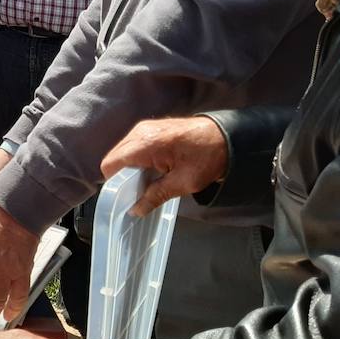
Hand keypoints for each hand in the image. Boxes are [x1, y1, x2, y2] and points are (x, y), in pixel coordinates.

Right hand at [101, 115, 228, 216]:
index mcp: (145, 144)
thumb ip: (155, 196)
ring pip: (123, 151)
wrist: (228, 137)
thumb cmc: (208, 158)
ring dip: (130, 167)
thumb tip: (136, 210)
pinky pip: (133, 145)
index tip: (128, 195)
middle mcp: (140, 132)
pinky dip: (137, 159)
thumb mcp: (183, 183)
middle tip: (141, 190)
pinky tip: (154, 168)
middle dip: (123, 176)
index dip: (115, 183)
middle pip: (115, 157)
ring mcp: (145, 128)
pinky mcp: (151, 128)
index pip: (110, 164)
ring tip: (150, 179)